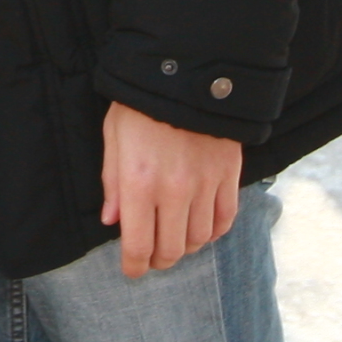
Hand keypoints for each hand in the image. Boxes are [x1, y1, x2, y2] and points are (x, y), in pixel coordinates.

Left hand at [100, 101, 242, 277]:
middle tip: (152, 256)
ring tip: (175, 238)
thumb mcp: (113, 137)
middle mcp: (174, 190)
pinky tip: (201, 225)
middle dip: (159, 259)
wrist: (187, 70)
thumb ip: (113, 183)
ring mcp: (205, 185)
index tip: (132, 270)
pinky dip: (213, 231)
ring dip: (186, 246)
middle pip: (171, 250)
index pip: (137, 245)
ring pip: (199, 239)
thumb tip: (113, 222)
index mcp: (139, 182)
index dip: (134, 266)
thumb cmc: (141, 104)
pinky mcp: (228, 175)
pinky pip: (225, 220)